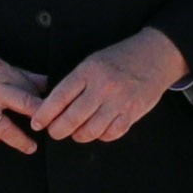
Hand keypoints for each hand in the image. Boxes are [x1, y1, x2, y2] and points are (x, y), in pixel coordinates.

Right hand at [0, 32, 49, 150]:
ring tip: (30, 147)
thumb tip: (46, 82)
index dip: (44, 101)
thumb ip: (20, 74)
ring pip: (5, 129)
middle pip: (25, 105)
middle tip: (54, 130)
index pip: (30, 88)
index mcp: (0, 72)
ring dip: (20, 140)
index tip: (57, 111)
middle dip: (41, 119)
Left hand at [34, 29, 188, 142]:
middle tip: (55, 132)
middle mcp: (103, 87)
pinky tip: (97, 130)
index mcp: (88, 72)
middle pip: (72, 119)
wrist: (154, 56)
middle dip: (58, 130)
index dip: (44, 114)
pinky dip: (101, 136)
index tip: (37, 123)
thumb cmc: (119, 60)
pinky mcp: (133, 113)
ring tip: (76, 132)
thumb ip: (75, 84)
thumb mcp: (93, 63)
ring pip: (90, 131)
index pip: (59, 97)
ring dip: (78, 136)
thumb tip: (53, 108)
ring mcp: (119, 102)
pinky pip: (111, 134)